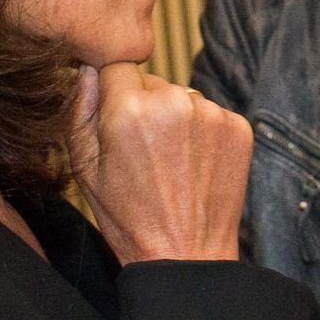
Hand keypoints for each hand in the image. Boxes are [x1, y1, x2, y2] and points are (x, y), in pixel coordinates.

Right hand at [67, 62, 249, 262]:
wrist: (186, 255)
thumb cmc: (128, 216)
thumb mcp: (84, 166)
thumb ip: (81, 108)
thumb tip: (87, 68)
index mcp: (130, 108)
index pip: (118, 64)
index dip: (113, 90)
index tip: (115, 115)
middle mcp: (175, 101)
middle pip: (152, 82)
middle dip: (144, 105)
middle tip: (143, 150)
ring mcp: (212, 113)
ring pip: (183, 98)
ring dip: (176, 118)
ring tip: (170, 162)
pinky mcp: (239, 127)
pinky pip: (211, 114)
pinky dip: (203, 132)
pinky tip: (193, 165)